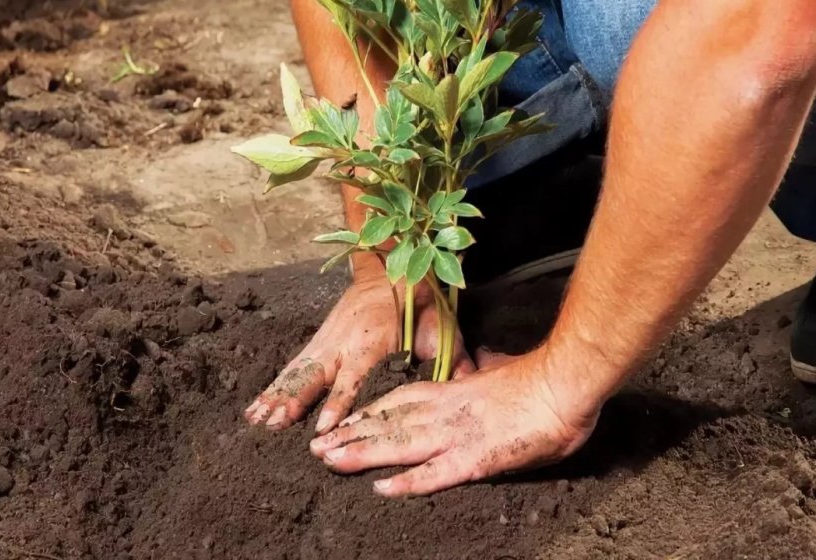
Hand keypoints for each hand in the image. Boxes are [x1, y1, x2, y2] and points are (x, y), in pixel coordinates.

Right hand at [244, 271, 473, 432]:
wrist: (392, 268)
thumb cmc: (421, 304)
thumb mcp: (442, 330)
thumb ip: (453, 363)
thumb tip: (469, 392)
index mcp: (372, 340)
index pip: (354, 376)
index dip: (339, 401)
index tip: (325, 426)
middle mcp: (343, 342)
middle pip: (316, 375)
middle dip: (296, 399)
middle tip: (277, 423)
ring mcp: (326, 341)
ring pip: (298, 372)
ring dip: (278, 395)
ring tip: (258, 421)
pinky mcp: (317, 343)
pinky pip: (292, 368)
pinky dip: (274, 387)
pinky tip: (255, 410)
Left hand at [308, 347, 601, 496]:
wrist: (563, 383)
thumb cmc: (538, 380)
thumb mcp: (502, 371)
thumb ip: (484, 372)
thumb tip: (484, 365)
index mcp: (452, 392)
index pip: (400, 401)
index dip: (369, 413)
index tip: (344, 422)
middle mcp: (445, 411)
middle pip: (390, 423)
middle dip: (352, 436)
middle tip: (318, 448)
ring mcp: (458, 434)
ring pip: (401, 444)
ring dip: (364, 453)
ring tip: (330, 461)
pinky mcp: (476, 458)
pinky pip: (436, 473)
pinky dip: (409, 481)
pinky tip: (383, 489)